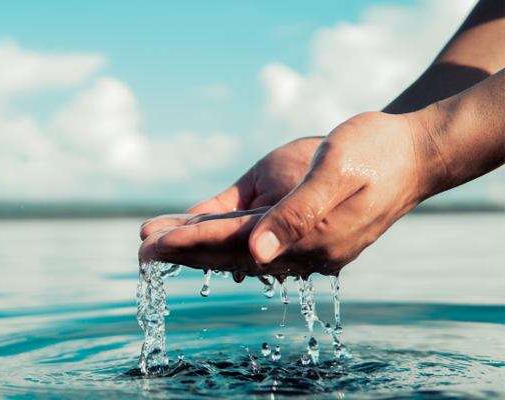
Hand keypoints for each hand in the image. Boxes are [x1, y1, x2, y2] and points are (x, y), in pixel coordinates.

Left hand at [143, 111, 438, 276]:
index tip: (154, 244)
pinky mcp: (299, 228)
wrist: (411, 150)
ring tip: (153, 242)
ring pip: (237, 247)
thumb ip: (298, 214)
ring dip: (195, 246)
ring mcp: (301, 242)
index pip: (237, 244)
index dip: (193, 244)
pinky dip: (219, 233)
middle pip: (230, 253)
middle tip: (140, 252)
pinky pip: (252, 233)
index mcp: (310, 238)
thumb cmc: (375, 152)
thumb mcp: (336, 173)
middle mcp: (302, 248)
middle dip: (184, 252)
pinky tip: (191, 232)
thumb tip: (258, 256)